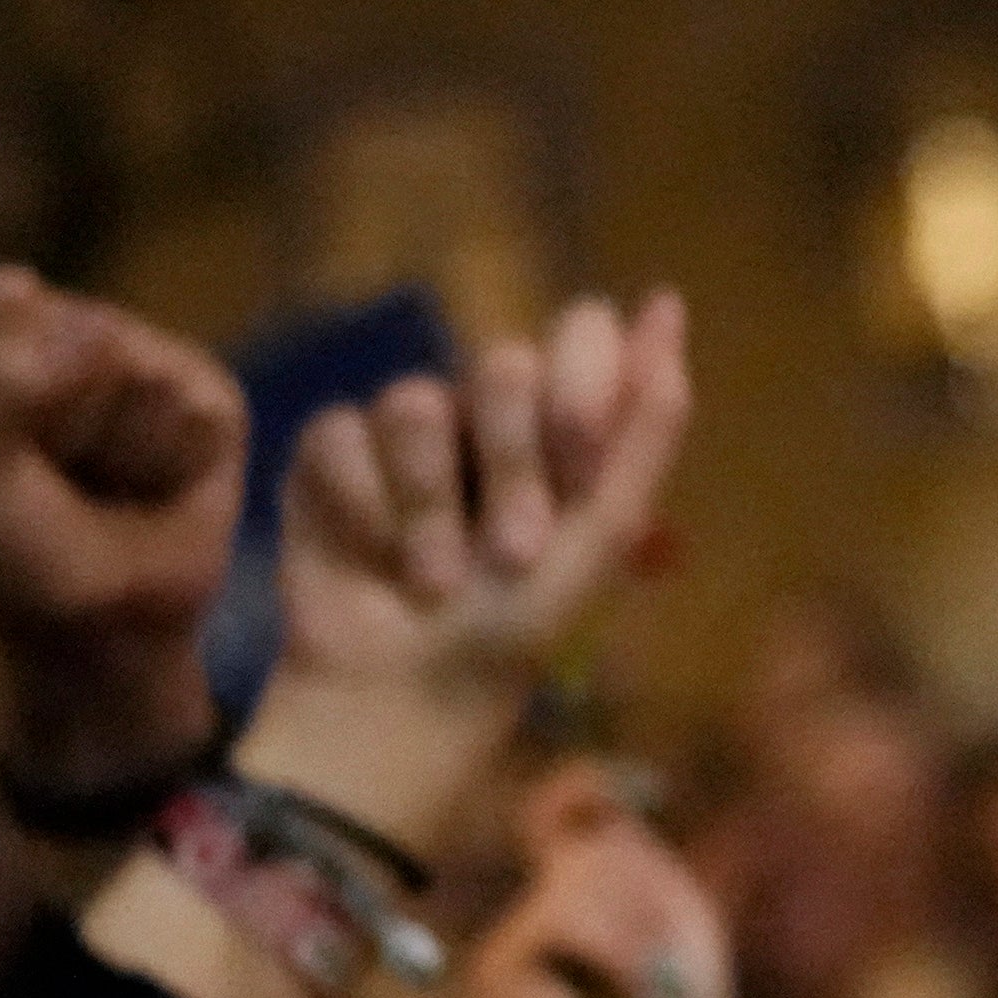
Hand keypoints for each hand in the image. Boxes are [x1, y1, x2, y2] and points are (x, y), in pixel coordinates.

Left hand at [0, 268, 245, 784]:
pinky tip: (163, 485)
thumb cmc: (21, 559)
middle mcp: (56, 333)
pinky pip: (192, 402)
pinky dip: (173, 458)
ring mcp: (137, 357)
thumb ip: (3, 388)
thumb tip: (99, 330)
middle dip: (49, 416)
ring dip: (113, 441)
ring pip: (126, 359)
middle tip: (54, 477)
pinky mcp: (207, 393)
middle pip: (51, 325)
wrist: (113, 632)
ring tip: (111, 485)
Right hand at [250, 292, 696, 858]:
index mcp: (562, 427)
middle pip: (502, 364)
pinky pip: (342, 432)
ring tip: (435, 578)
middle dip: (514, 467)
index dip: (579, 393)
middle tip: (513, 552)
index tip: (578, 468)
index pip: (581, 333)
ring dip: (432, 504)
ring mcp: (405, 432)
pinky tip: (375, 559)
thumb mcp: (603, 534)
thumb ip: (646, 425)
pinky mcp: (330, 454)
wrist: (409, 696)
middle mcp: (485, 416)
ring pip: (416, 401)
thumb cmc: (517, 629)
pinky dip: (365, 508)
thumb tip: (667, 302)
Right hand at [476, 769, 732, 997]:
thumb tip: (599, 807)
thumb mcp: (679, 927)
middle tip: (664, 974)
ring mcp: (509, 943)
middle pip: (597, 843)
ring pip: (584, 875)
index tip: (630, 787)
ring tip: (646, 995)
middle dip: (653, 897)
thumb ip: (640, 859)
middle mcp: (535, 917)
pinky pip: (565, 916)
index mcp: (581, 901)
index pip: (563, 813)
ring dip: (641, 932)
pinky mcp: (495, 971)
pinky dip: (616, 954)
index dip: (586, 785)